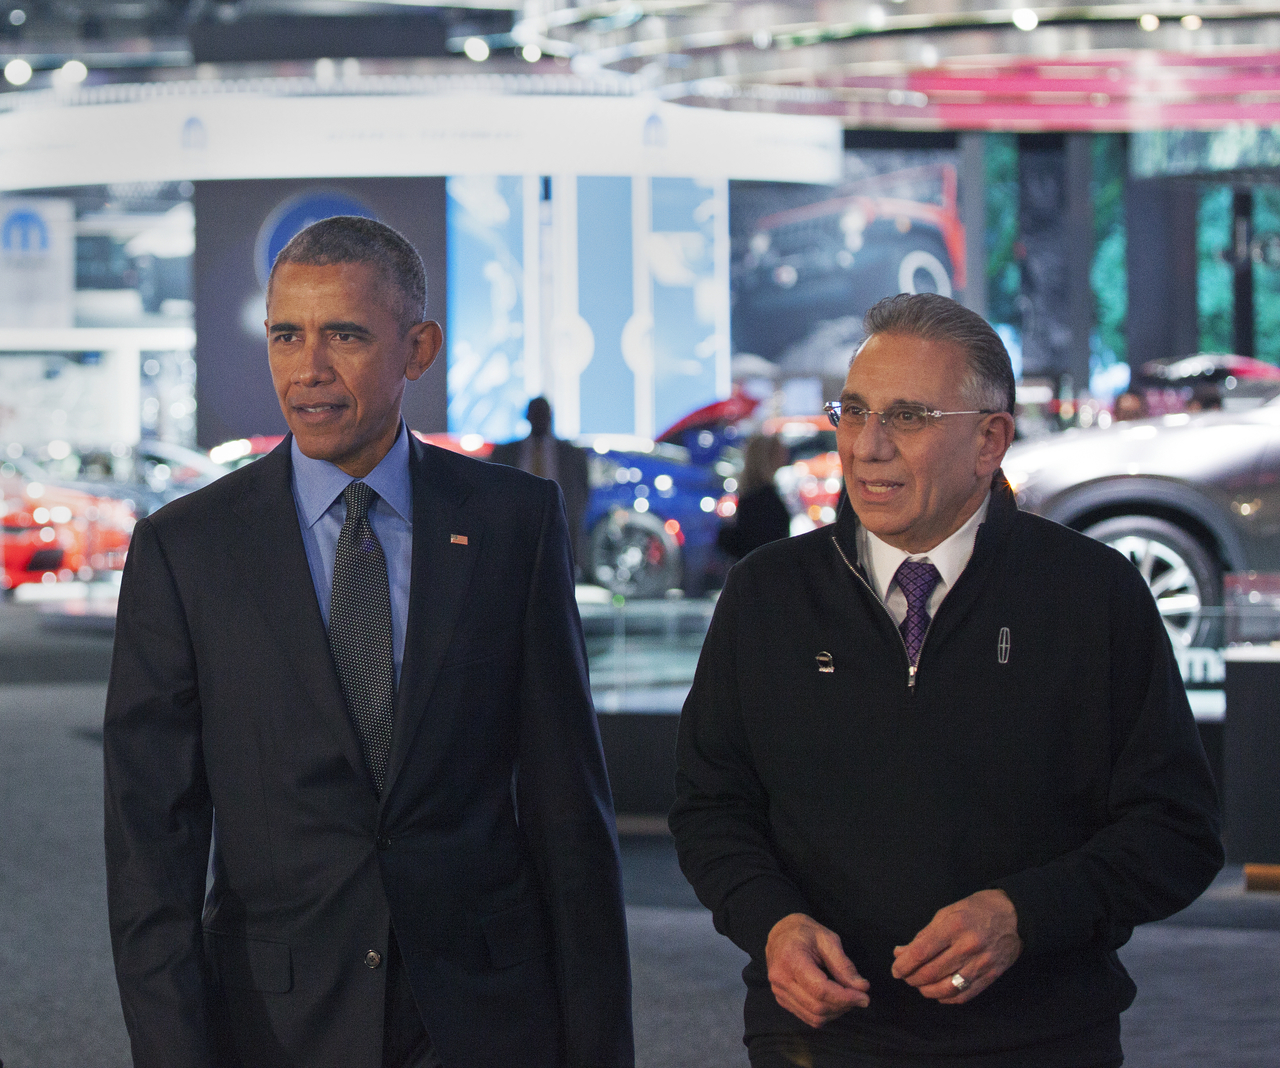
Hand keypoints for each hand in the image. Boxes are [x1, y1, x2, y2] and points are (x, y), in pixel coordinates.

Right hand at [765, 913, 870, 1026]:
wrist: (781, 934)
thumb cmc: (805, 932)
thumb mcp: (828, 939)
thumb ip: (844, 965)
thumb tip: (862, 988)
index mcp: (790, 959)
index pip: (820, 990)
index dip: (845, 998)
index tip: (864, 997)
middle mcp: (780, 978)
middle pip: (818, 1006)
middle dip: (844, 1005)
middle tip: (859, 996)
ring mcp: (779, 991)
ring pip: (814, 1017)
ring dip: (836, 1012)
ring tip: (847, 997)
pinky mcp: (782, 999)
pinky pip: (807, 1017)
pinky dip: (826, 1014)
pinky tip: (834, 1001)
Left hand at [890, 889, 1021, 1003]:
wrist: (1014, 916)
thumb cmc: (975, 910)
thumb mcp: (946, 913)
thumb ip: (923, 935)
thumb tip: (901, 952)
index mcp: (954, 926)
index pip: (921, 952)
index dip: (903, 964)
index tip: (896, 969)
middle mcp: (968, 947)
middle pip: (931, 972)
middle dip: (912, 978)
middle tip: (906, 977)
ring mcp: (981, 963)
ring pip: (946, 988)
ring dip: (927, 991)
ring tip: (920, 986)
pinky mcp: (991, 976)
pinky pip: (965, 995)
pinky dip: (947, 998)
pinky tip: (939, 993)